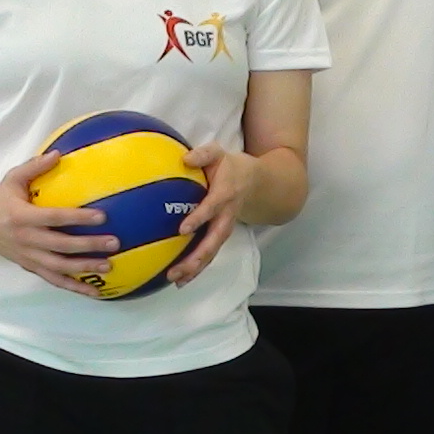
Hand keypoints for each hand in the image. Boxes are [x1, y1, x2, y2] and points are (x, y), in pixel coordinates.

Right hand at [0, 148, 119, 291]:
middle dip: (88, 246)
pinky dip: (74, 287)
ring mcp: (28, 257)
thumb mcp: (12, 179)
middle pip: (61, 246)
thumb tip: (59, 154)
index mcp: (22, 217)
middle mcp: (26, 240)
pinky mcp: (30, 267)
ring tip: (109, 265)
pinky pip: (54, 280)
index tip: (102, 216)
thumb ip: (35, 167)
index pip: (54, 218)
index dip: (78, 218)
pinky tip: (94, 291)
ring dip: (85, 268)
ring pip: (59, 267)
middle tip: (114, 243)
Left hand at [162, 141, 251, 285]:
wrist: (256, 182)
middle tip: (176, 270)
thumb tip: (184, 159)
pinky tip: (181, 279)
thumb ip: (203, 154)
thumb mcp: (218, 153)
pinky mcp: (221, 235)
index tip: (183, 229)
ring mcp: (225, 228)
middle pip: (213, 240)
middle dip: (196, 257)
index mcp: (225, 194)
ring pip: (212, 251)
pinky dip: (197, 268)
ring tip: (176, 280)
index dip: (199, 218)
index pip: (212, 207)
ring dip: (195, 268)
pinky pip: (210, 254)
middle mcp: (226, 215)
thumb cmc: (230, 167)